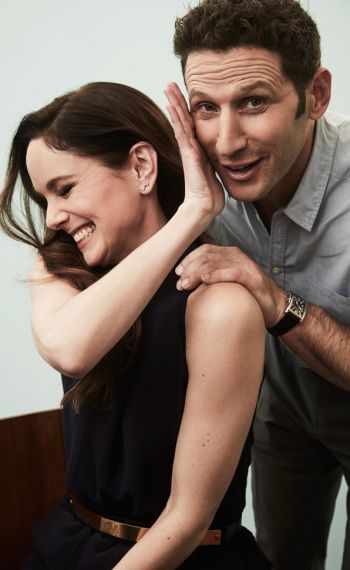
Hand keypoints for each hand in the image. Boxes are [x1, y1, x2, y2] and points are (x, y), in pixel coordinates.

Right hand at [164, 82, 223, 219]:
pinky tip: (171, 105)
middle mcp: (192, 147)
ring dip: (174, 103)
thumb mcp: (217, 172)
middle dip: (177, 100)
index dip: (187, 108)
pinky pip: (182, 132)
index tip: (185, 93)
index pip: (192, 124)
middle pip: (183, 118)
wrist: (205, 207)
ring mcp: (188, 150)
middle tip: (170, 83)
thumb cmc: (211, 194)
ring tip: (167, 86)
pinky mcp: (188, 154)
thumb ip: (217, 161)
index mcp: (199, 149)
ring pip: (180, 121)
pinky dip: (177, 118)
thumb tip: (226, 158)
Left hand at [175, 244, 287, 326]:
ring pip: (216, 263)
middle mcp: (236, 256)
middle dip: (189, 269)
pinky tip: (205, 279)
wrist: (274, 305)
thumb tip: (187, 281)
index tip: (177, 273)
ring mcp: (245, 266)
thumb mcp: (227, 280)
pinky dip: (217, 275)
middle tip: (179, 284)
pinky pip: (232, 273)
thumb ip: (212, 276)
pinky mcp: (253, 278)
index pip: (204, 251)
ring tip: (187, 284)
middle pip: (207, 257)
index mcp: (229, 254)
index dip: (188, 260)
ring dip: (197, 273)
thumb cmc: (248, 294)